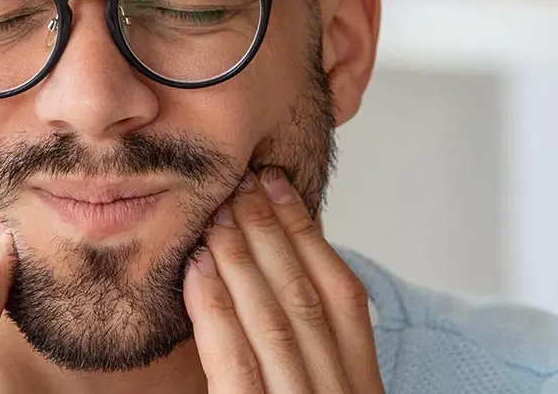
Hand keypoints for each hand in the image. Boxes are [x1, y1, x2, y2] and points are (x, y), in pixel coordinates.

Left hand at [184, 170, 384, 393]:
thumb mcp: (320, 390)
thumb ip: (307, 350)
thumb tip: (274, 268)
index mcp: (361, 386)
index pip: (344, 295)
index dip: (309, 234)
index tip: (279, 186)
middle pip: (307, 298)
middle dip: (272, 232)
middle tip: (242, 183)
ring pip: (272, 319)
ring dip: (241, 258)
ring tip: (217, 213)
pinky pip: (235, 359)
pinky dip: (215, 308)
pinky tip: (196, 268)